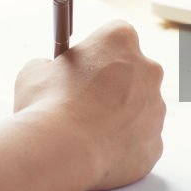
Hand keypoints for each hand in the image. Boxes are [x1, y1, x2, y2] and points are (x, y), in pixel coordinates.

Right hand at [13, 20, 165, 190]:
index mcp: (120, 39)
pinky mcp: (155, 143)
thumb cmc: (47, 107)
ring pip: (139, 109)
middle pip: (134, 71)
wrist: (62, 153)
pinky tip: (97, 151)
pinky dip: (122, 146)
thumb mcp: (35, 72)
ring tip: (86, 132)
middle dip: (114, 84)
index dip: (95, 53)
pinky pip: (140, 142)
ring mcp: (156, 108)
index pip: (114, 37)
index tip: (81, 67)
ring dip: (119, 116)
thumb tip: (49, 73)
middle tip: (85, 101)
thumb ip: (50, 67)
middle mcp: (148, 69)